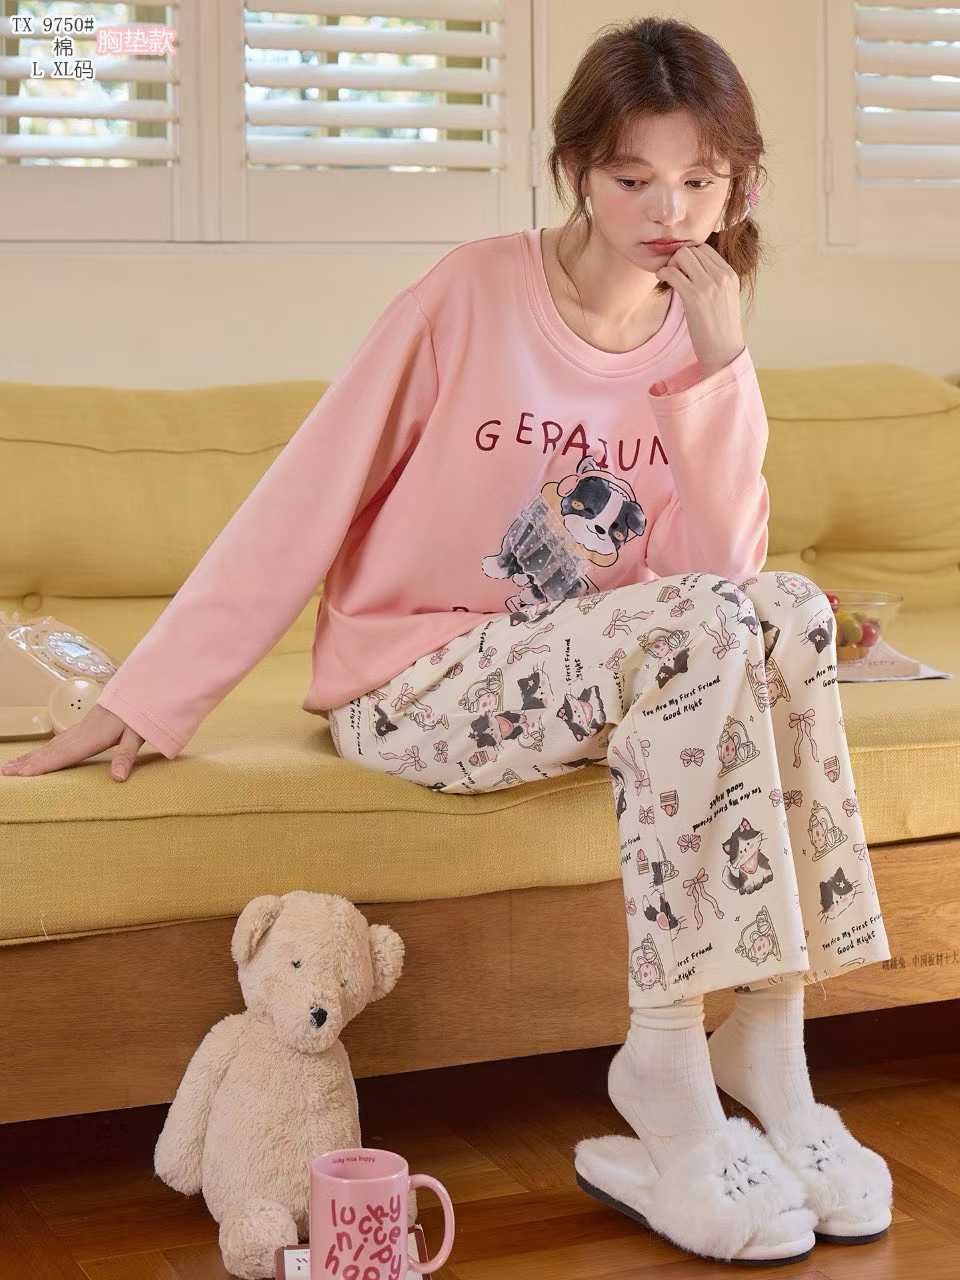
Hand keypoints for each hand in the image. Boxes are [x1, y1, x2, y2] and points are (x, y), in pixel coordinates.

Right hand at [1, 705, 145, 780]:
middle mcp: (82, 733)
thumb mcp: (138, 733)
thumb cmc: (140, 711)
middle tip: (4, 772)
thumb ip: (127, 755)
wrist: (141, 688)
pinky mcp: (85, 727)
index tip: (21, 774)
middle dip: (27, 762)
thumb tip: (118, 778)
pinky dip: (44, 749)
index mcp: (93, 737)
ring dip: (31, 756)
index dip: (42, 765)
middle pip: (50, 750)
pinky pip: (59, 741)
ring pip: (51, 745)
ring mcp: (81, 729)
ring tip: (12, 766)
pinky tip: (39, 754)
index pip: (63, 755)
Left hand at [655, 241, 744, 375]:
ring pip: (682, 256)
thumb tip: (693, 266)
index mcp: (730, 274)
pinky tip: (661, 280)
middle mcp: (721, 276)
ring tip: (668, 277)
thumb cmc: (720, 326)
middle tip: (672, 273)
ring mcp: (709, 286)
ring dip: (670, 264)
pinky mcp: (694, 298)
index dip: (689, 255)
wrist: (723, 349)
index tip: (682, 268)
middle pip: (692, 249)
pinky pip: (673, 273)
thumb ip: (714, 279)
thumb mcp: (725, 296)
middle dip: (678, 258)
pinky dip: (663, 273)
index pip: (705, 248)